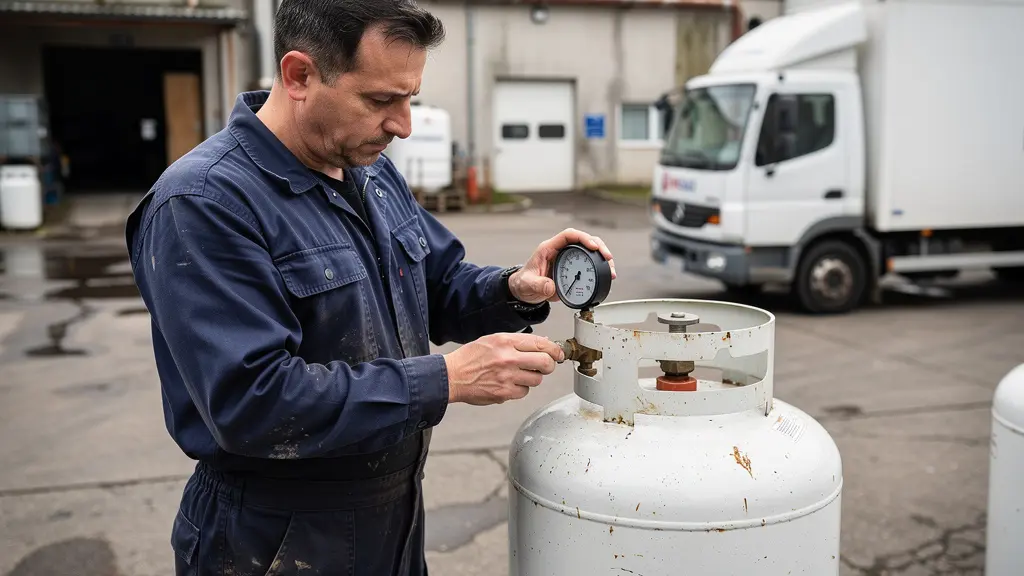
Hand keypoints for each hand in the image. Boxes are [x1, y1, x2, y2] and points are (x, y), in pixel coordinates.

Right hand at [443, 333, 564, 405]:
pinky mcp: (504, 393)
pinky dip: (520, 389)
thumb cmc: (471, 357)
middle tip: (545, 366)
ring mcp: (507, 377)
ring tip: (519, 375)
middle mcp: (508, 358)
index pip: (540, 343)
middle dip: (549, 365)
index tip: (558, 353)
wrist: (452, 376)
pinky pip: (524, 392)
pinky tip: (509, 384)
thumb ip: (517, 342)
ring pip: (536, 379)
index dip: (554, 349)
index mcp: (505, 341)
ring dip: (532, 378)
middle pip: (545, 363)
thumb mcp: (493, 340)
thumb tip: (542, 344)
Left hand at [508, 228, 615, 303]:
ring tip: (611, 270)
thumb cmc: (524, 284)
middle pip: (584, 240)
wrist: (524, 291)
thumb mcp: (528, 285)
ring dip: (602, 258)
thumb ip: (538, 285)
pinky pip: (590, 263)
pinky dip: (600, 268)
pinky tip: (607, 275)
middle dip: (598, 247)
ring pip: (590, 251)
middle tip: (608, 258)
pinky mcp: (573, 268)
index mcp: (549, 249)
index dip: (583, 237)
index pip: (568, 235)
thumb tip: (551, 287)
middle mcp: (561, 251)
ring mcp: (568, 259)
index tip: (593, 247)